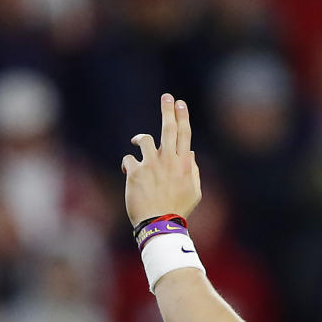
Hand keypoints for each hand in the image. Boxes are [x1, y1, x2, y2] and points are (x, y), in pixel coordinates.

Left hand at [121, 93, 201, 226]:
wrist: (160, 224)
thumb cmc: (178, 210)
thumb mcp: (194, 193)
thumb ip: (194, 172)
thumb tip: (190, 155)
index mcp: (184, 165)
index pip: (184, 135)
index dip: (182, 117)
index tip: (180, 103)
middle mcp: (169, 161)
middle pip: (168, 129)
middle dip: (168, 110)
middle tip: (167, 97)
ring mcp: (152, 165)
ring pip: (145, 139)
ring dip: (140, 139)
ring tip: (138, 143)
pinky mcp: (136, 172)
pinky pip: (129, 159)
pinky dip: (128, 164)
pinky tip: (128, 172)